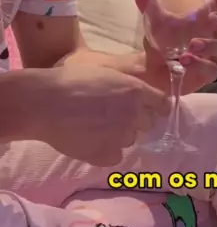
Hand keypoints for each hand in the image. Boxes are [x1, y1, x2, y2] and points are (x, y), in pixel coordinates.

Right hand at [25, 66, 169, 166]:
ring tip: (97, 127)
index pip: (162, 104)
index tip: (150, 108)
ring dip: (120, 135)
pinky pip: (116, 156)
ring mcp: (121, 137)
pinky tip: (91, 141)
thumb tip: (143, 94)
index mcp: (136, 91)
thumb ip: (129, 83)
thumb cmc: (70, 80)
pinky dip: (107, 151)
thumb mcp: (106, 71)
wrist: (44, 103)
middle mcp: (134, 115)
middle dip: (136, 120)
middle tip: (114, 116)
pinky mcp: (106, 155)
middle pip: (148, 123)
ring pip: (130, 139)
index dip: (156, 106)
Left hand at [135, 0, 216, 90]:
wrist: (152, 69)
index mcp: (204, 20)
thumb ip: (150, 7)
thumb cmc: (162, 42)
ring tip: (193, 45)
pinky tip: (185, 60)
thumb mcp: (155, 23)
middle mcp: (213, 35)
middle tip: (213, 19)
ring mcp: (213, 55)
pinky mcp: (208, 73)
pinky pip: (211, 68)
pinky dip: (199, 63)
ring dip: (211, 44)